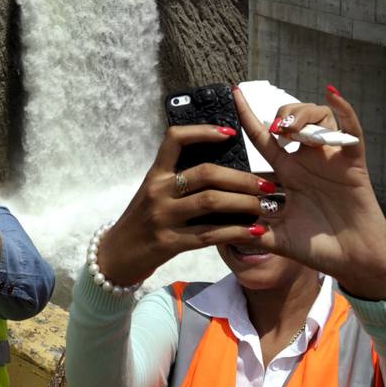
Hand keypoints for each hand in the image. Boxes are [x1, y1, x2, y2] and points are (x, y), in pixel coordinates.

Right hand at [97, 124, 271, 286]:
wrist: (118, 254)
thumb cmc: (144, 219)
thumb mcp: (155, 192)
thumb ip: (179, 179)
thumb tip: (223, 168)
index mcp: (156, 174)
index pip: (175, 139)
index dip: (203, 132)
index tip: (229, 133)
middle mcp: (158, 191)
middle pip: (205, 174)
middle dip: (241, 178)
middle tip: (267, 184)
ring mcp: (163, 217)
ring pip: (210, 202)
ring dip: (244, 203)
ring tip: (267, 206)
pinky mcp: (170, 242)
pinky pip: (209, 235)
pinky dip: (236, 232)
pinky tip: (254, 231)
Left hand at [234, 86, 385, 300]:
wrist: (354, 263)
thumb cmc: (319, 250)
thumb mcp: (279, 239)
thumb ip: (253, 231)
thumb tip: (221, 229)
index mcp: (288, 174)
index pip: (264, 139)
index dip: (249, 117)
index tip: (234, 94)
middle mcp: (308, 162)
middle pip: (292, 120)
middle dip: (282, 114)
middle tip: (276, 129)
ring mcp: (331, 161)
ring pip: (319, 117)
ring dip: (304, 114)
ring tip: (293, 129)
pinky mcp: (353, 165)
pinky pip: (352, 132)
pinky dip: (346, 111)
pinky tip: (333, 95)